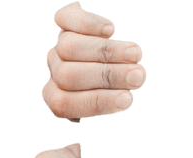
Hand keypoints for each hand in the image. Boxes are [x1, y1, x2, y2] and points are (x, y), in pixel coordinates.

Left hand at [42, 2, 145, 120]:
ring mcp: (57, 47)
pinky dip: (87, 23)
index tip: (127, 99)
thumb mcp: (111, 97)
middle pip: (68, 75)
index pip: (65, 103)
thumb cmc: (112, 86)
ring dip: (108, 51)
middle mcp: (55, 72)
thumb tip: (124, 97)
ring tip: (135, 54)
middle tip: (138, 75)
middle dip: (108, 76)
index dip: (98, 102)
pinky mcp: (64, 22)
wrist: (105, 58)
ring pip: (69, 47)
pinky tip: (110, 30)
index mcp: (56, 98)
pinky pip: (64, 19)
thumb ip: (111, 98)